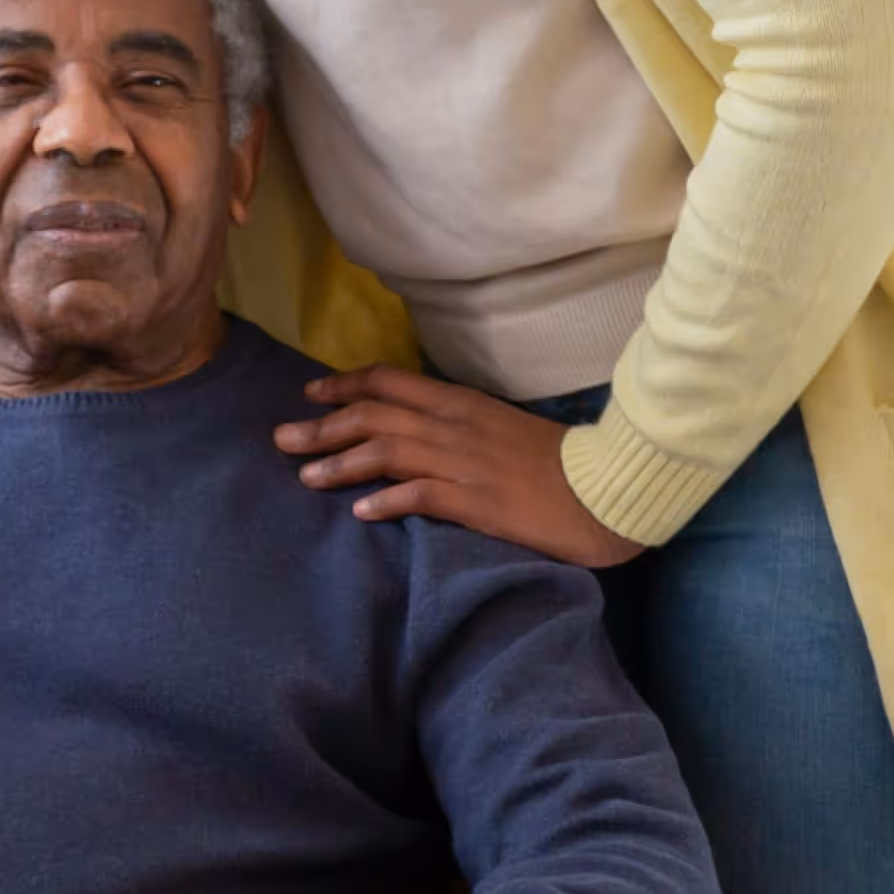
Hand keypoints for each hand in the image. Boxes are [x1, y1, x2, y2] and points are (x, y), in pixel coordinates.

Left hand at [275, 367, 645, 567]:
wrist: (611, 487)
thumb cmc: (562, 462)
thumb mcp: (502, 427)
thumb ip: (459, 424)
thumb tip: (417, 429)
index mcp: (461, 403)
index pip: (389, 381)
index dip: (344, 386)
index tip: (310, 394)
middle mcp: (455, 426)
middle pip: (373, 416)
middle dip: (322, 427)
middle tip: (282, 440)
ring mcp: (466, 463)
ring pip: (386, 452)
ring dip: (341, 464)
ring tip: (306, 477)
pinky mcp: (480, 501)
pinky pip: (421, 496)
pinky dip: (387, 501)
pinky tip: (361, 512)